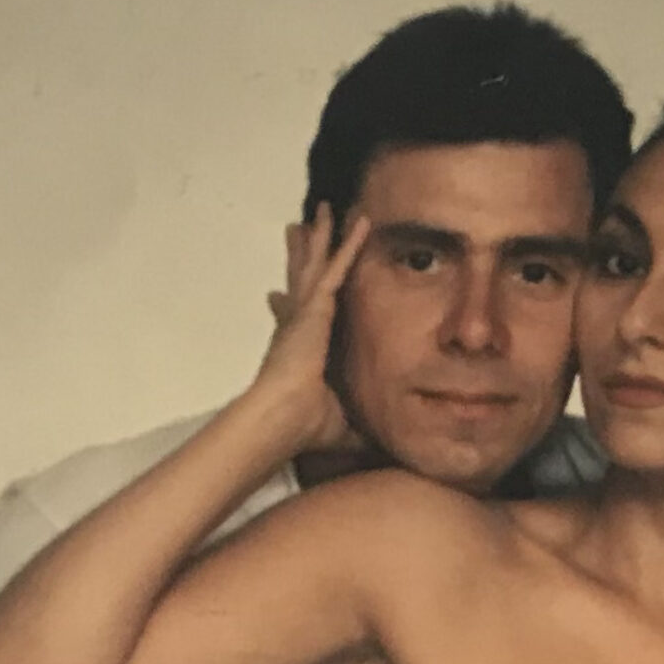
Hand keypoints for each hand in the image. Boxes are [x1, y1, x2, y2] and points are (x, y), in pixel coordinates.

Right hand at [252, 204, 371, 458]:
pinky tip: (362, 221)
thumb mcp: (341, 425)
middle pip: (300, 280)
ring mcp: (304, 312)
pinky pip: (337, 266)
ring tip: (326, 210)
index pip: (296, 318)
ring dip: (322, 237)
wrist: (283, 419)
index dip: (289, 303)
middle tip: (297, 229)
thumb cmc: (304, 427)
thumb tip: (384, 453)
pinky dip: (349, 243)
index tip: (279, 295)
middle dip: (300, 255)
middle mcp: (297, 325)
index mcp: (299, 349)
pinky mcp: (314, 306)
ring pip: (315, 264)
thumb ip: (359, 430)